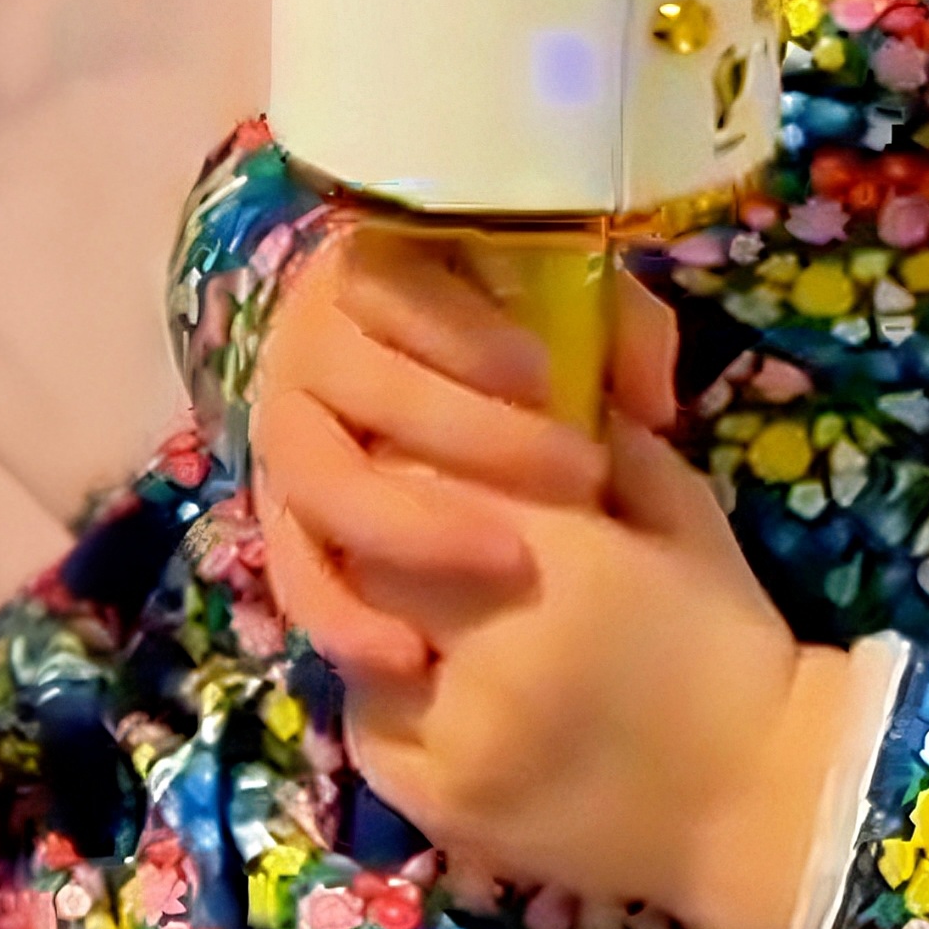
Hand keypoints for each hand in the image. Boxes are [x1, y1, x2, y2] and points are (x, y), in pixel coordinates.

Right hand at [250, 227, 676, 681]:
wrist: (415, 380)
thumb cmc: (504, 326)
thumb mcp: (565, 299)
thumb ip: (618, 328)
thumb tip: (649, 406)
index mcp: (367, 272)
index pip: (397, 290)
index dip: (464, 333)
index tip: (546, 376)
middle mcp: (307, 350)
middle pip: (367, 388)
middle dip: (470, 433)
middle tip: (576, 474)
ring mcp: (284, 439)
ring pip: (322, 484)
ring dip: (411, 529)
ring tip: (509, 562)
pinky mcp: (279, 520)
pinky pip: (294, 572)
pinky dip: (343, 617)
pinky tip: (410, 655)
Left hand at [341, 415, 857, 928]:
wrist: (760, 797)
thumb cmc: (728, 643)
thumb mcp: (688, 514)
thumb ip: (614, 445)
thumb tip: (546, 387)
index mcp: (560, 558)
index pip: (426, 471)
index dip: (420, 454)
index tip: (433, 449)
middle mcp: (490, 644)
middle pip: (375, 554)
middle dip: (390, 532)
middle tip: (416, 524)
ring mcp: (456, 734)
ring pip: (358, 639)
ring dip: (380, 612)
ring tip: (424, 602)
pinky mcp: (440, 806)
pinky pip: (367, 728)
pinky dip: (384, 695)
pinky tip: (432, 679)